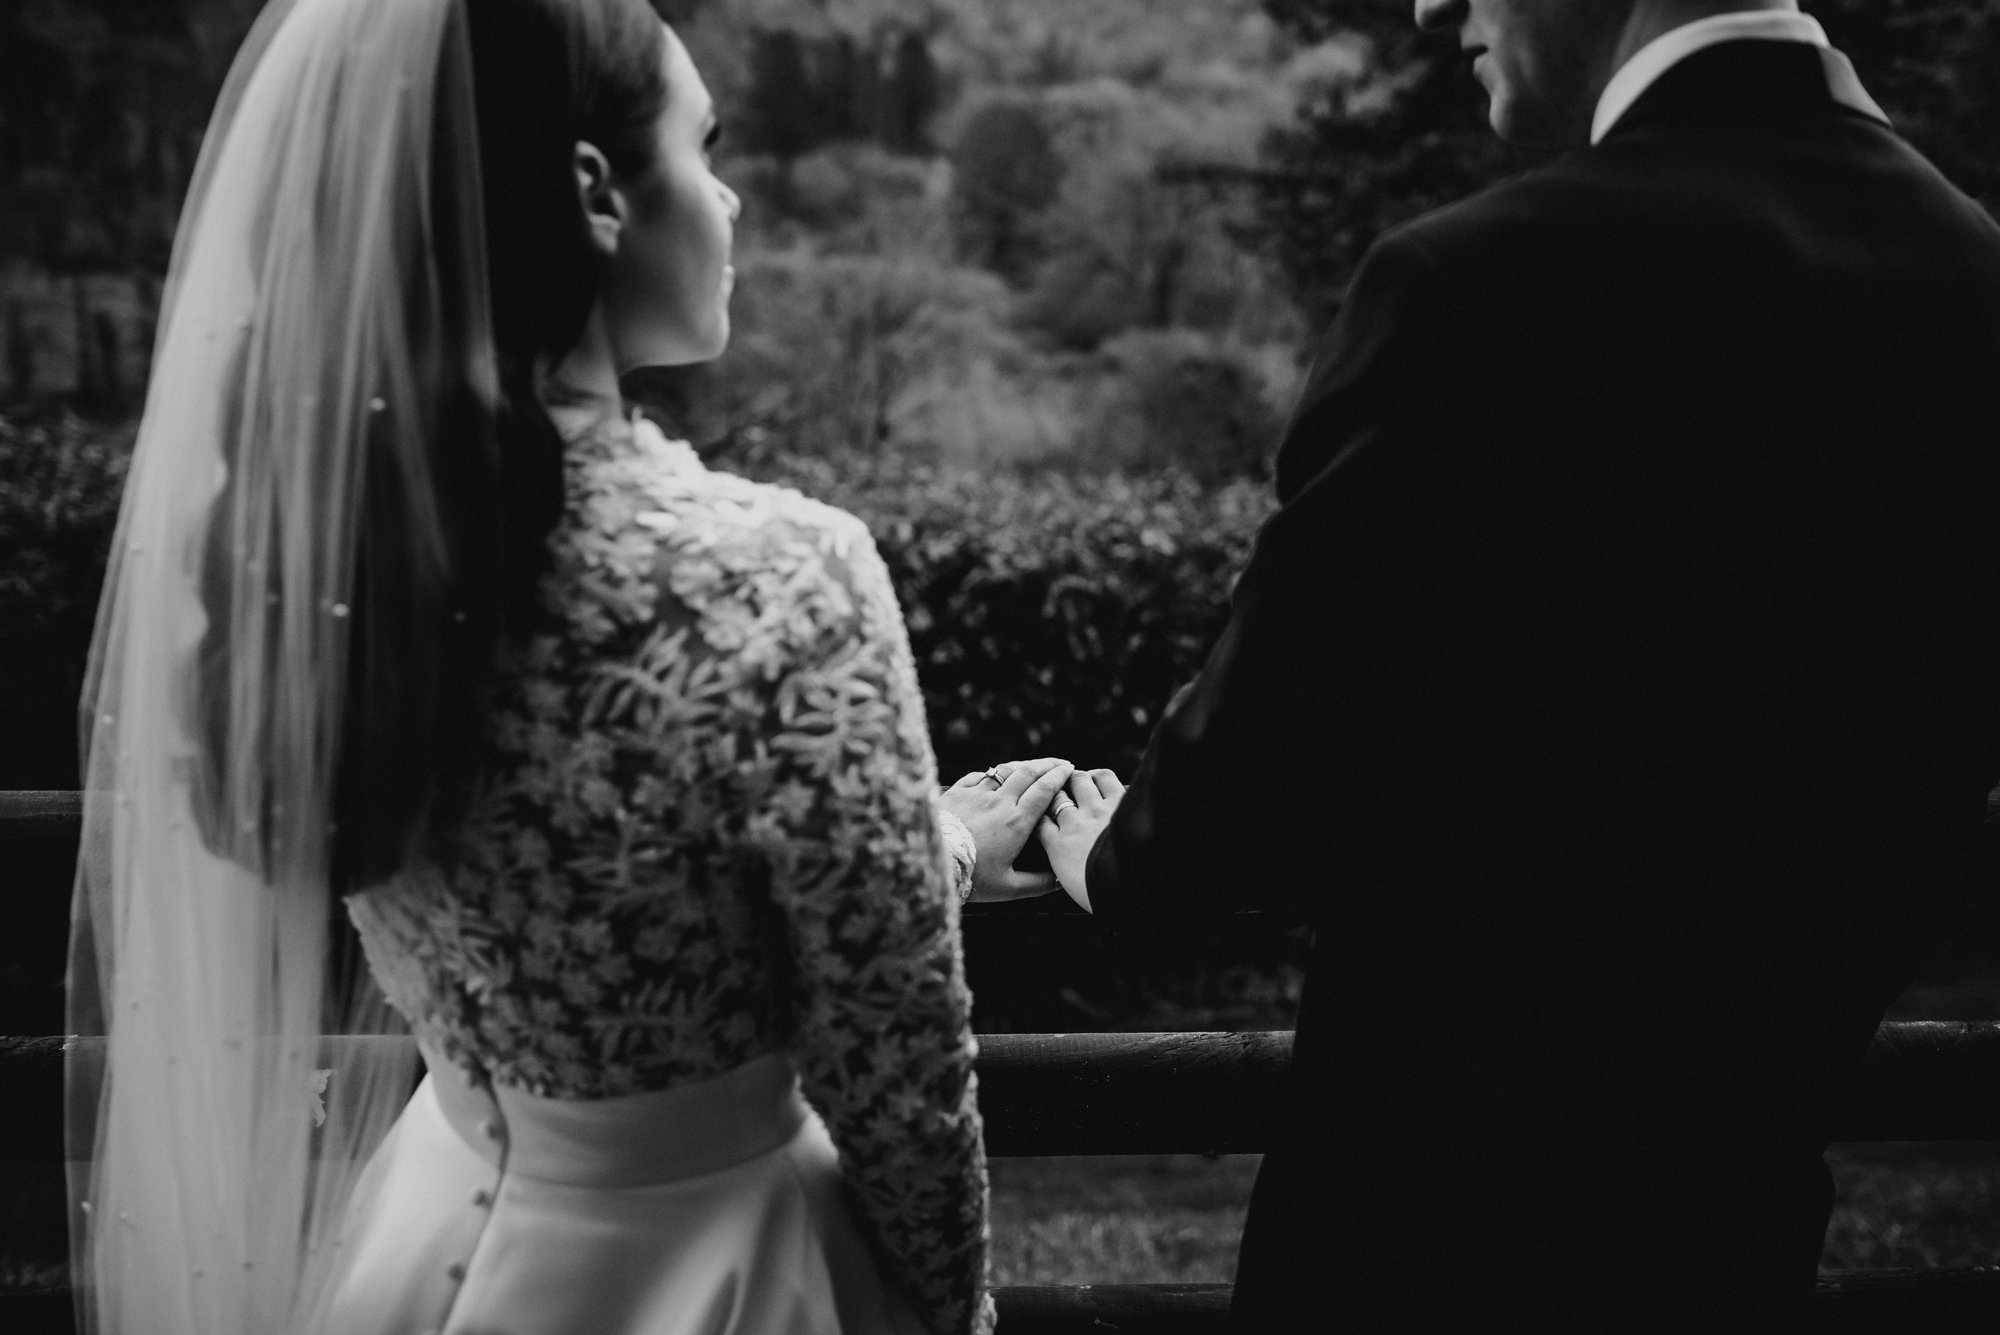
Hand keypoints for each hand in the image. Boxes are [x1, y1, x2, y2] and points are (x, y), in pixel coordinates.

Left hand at [938, 758, 1074, 900]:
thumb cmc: (971, 878)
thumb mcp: (1009, 888)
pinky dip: (990, 774)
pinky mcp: (955, 793)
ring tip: (1032, 767)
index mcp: (1017, 822)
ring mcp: (976, 794)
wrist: (931, 862)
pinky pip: (977, 776)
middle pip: (1028, 772)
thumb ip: (1038, 883)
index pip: (1044, 790)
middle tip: (1061, 762)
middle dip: (1048, 764)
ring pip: (1004, 771)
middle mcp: (999, 802)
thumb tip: (1060, 880)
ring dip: (1022, 766)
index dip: (1059, 777)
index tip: (1071, 770)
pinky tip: (993, 776)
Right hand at [1037, 768, 1124, 912]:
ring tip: (1079, 779)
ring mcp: (1095, 810)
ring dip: (1078, 779)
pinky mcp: (1118, 802)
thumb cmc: (1100, 892)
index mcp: (1058, 846)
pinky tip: (1101, 780)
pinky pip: (1106, 779)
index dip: (1038, 812)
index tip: (1039, 811)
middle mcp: (1072, 823)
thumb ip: (1065, 867)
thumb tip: (1066, 867)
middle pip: (1056, 796)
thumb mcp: (1071, 884)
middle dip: (1056, 790)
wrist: (1125, 888)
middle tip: (1060, 789)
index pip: (1039, 821)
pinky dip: (1101, 777)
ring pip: (1079, 781)